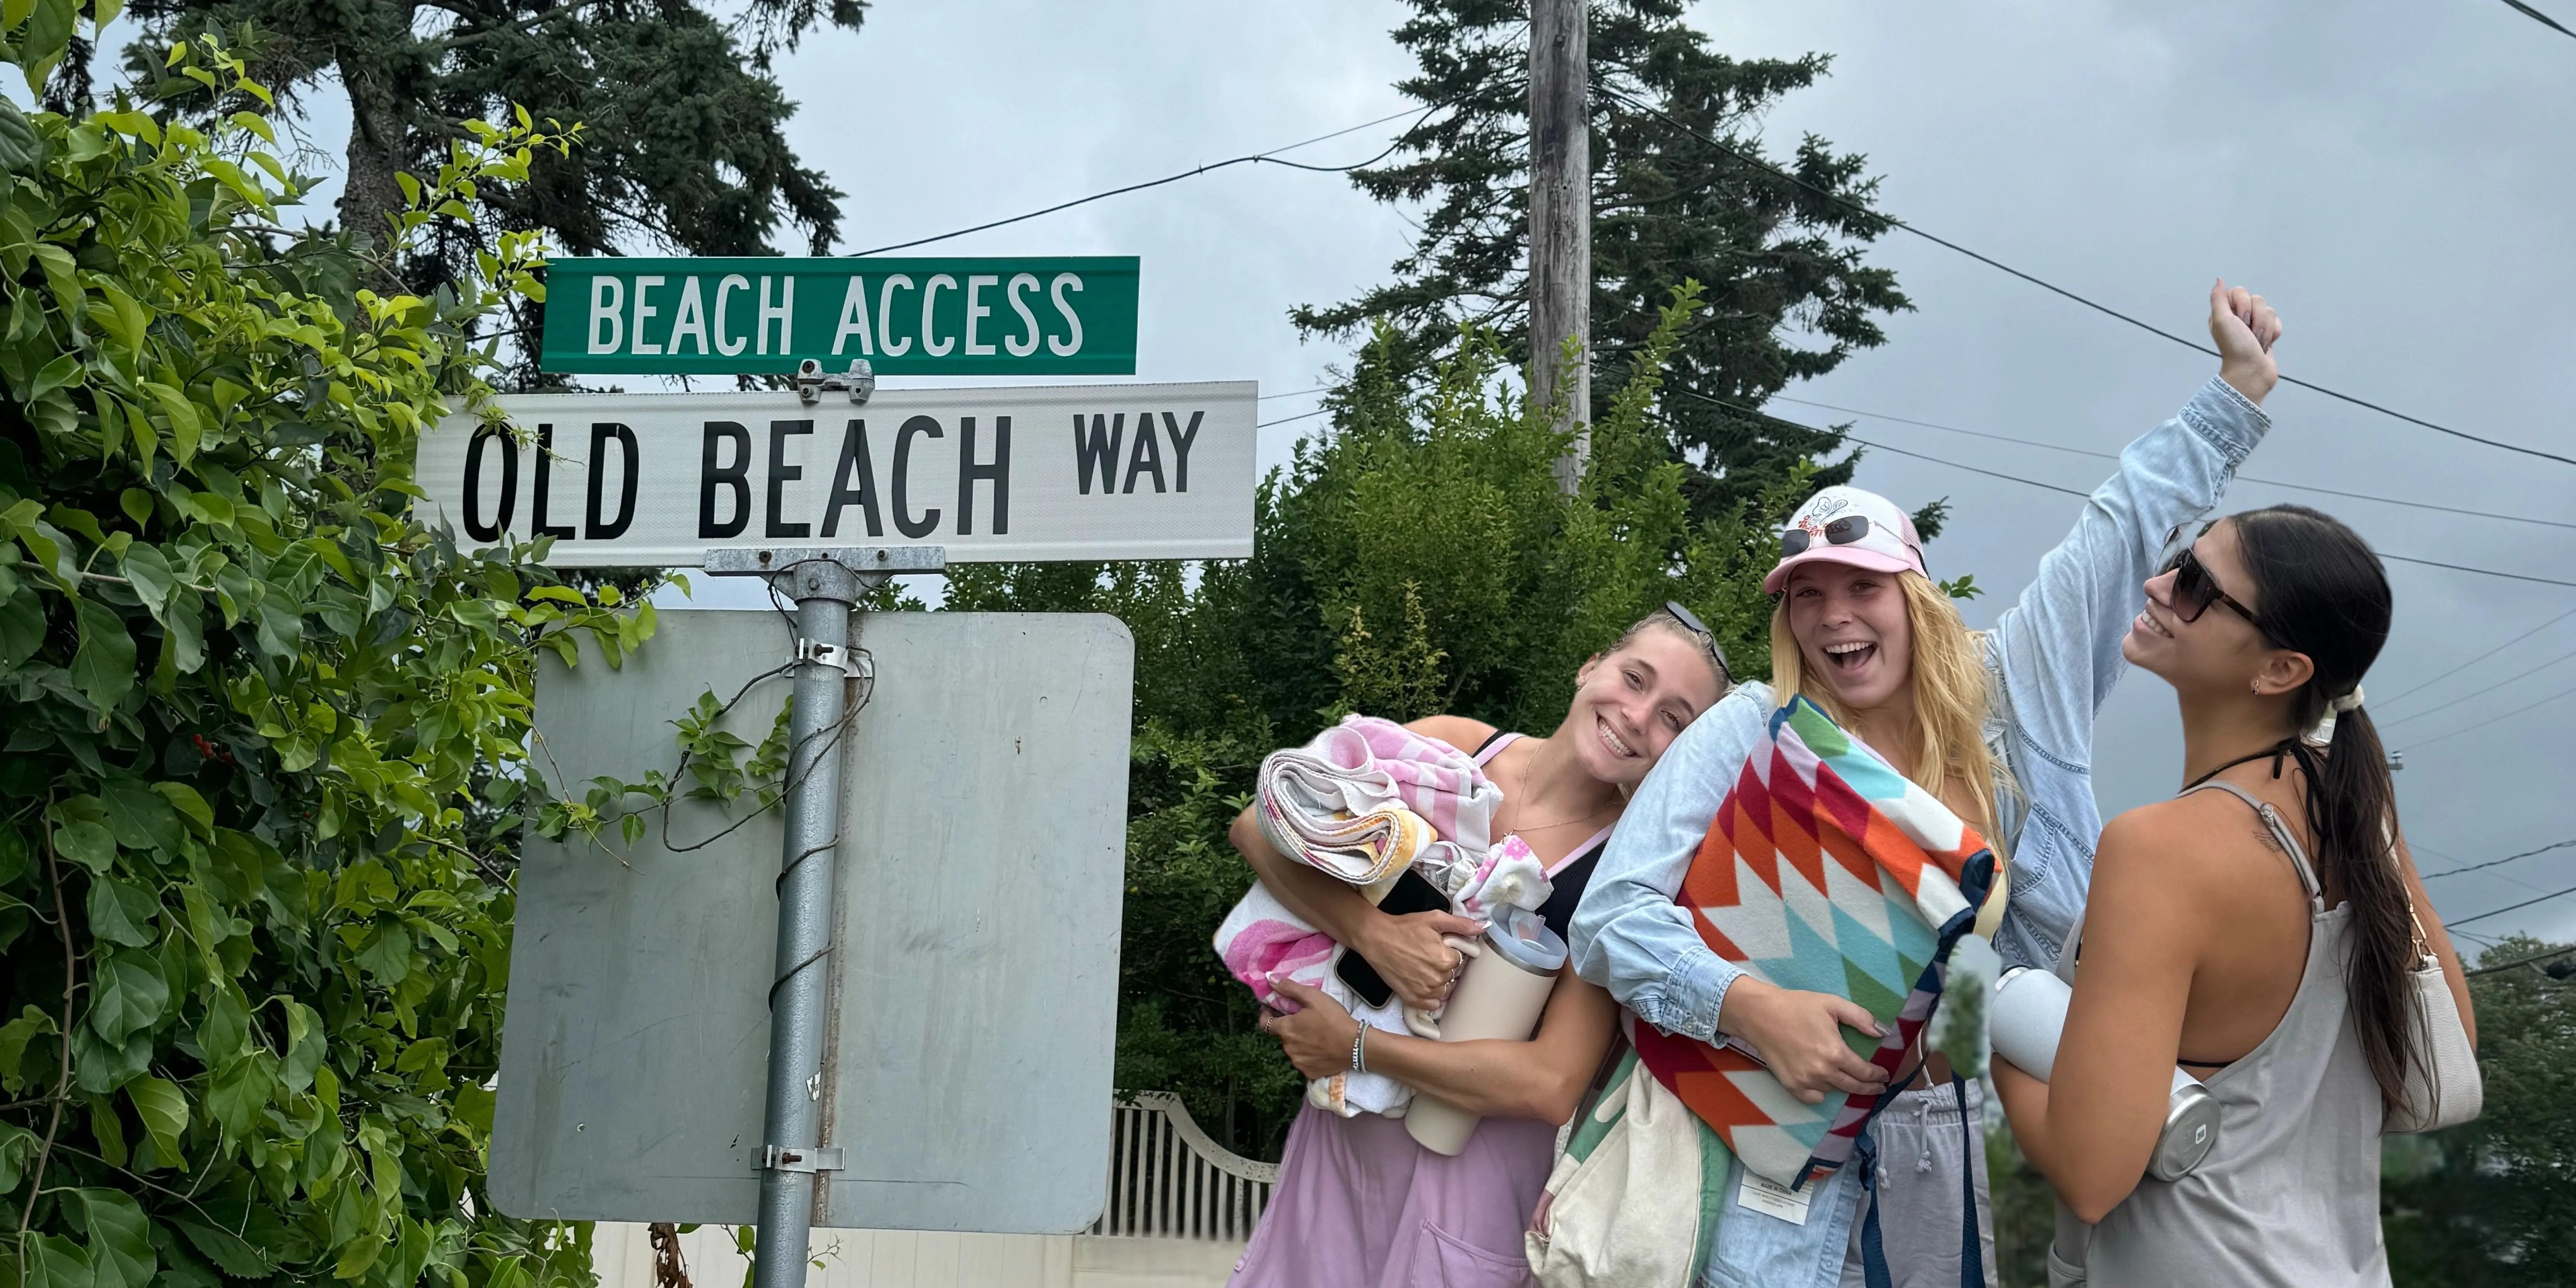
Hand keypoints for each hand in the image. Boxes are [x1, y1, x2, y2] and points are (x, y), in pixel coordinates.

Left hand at [1263, 978, 1363, 1078]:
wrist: (1356, 1045)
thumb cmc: (1333, 1018)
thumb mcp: (1313, 997)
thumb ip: (1289, 988)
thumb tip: (1269, 979)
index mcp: (1286, 1029)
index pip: (1264, 1023)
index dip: (1266, 1015)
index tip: (1274, 1010)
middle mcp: (1287, 1048)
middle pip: (1283, 1035)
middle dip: (1289, 1027)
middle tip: (1305, 1020)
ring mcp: (1298, 1062)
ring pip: (1293, 1049)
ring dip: (1299, 1042)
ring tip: (1315, 1034)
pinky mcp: (1309, 1072)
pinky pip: (1304, 1061)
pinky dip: (1308, 1055)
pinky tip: (1320, 1048)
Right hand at [1353, 909, 1488, 1010]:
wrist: (1376, 938)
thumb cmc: (1405, 927)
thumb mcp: (1435, 919)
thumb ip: (1461, 924)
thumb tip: (1484, 927)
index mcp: (1446, 959)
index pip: (1459, 960)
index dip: (1449, 952)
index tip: (1437, 946)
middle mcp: (1437, 978)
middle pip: (1451, 975)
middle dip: (1443, 966)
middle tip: (1427, 954)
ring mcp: (1424, 991)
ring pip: (1443, 989)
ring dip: (1437, 980)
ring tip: (1422, 967)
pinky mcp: (1412, 999)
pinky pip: (1432, 1004)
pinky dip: (1430, 996)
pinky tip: (1421, 982)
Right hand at [1717, 976, 1890, 1104]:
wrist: (1760, 1014)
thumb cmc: (1797, 1006)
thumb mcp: (1832, 1004)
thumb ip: (1861, 1018)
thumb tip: (1883, 1033)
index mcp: (1836, 1053)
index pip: (1865, 1072)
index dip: (1878, 1075)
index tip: (1884, 1075)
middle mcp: (1823, 1072)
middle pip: (1853, 1087)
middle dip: (1870, 1088)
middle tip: (1878, 1087)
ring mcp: (1806, 1081)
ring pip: (1834, 1091)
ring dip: (1845, 1087)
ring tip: (1851, 1081)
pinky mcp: (1791, 1086)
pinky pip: (1814, 1098)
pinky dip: (1822, 1093)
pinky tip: (1825, 1085)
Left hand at [2208, 279, 2283, 405]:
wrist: (2251, 372)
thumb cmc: (2235, 347)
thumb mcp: (2221, 320)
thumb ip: (2218, 299)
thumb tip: (2219, 280)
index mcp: (2225, 312)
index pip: (2240, 291)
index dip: (2243, 305)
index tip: (2239, 321)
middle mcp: (2238, 317)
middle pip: (2258, 300)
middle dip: (2256, 319)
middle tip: (2248, 334)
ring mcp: (2254, 325)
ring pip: (2269, 311)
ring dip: (2264, 329)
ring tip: (2256, 342)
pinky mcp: (2267, 333)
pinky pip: (2278, 323)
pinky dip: (2274, 334)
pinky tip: (2265, 345)